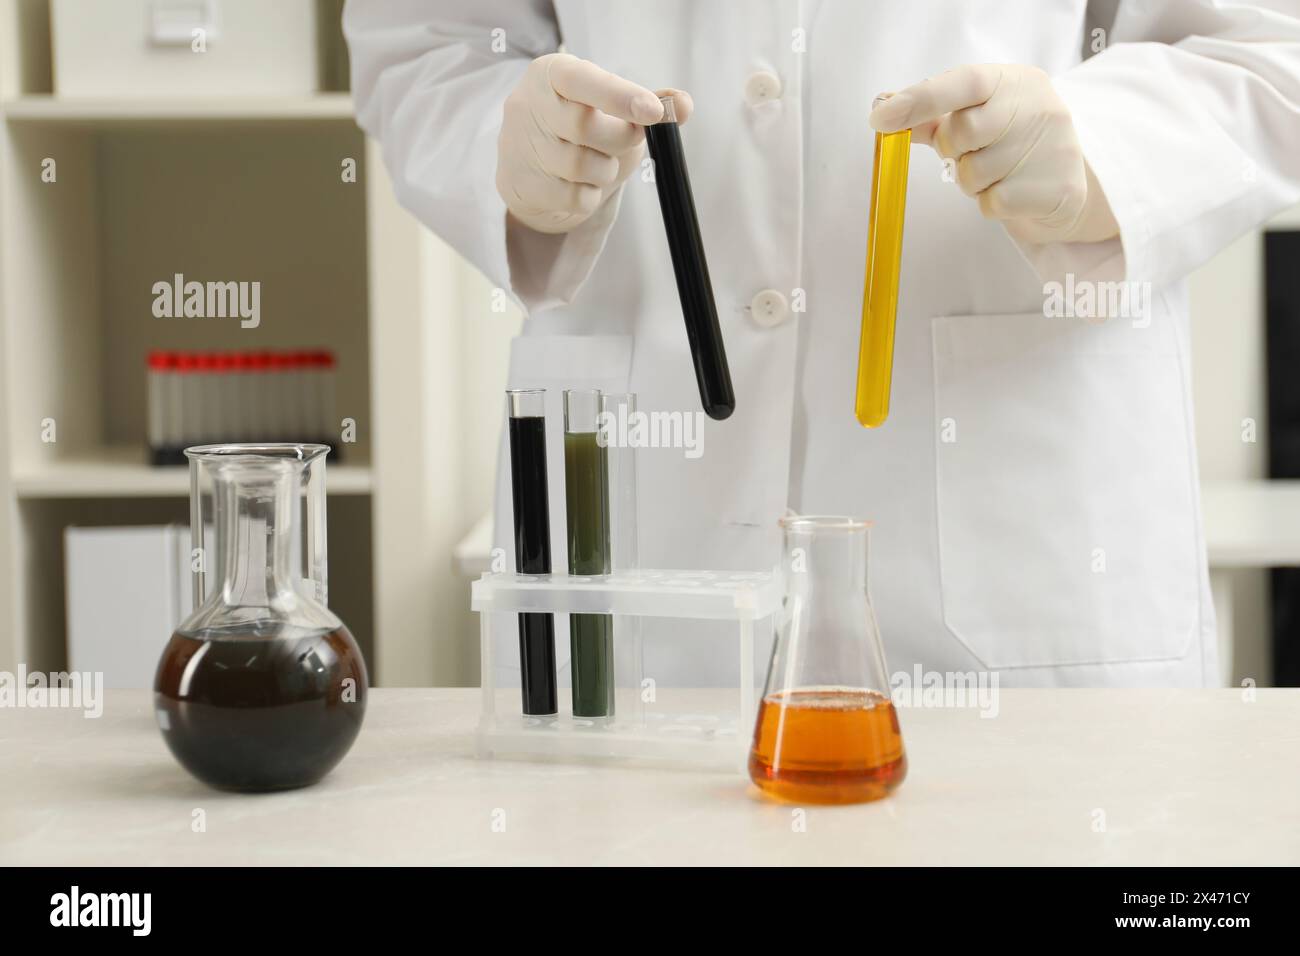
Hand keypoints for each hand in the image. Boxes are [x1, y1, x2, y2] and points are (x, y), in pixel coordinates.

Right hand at [498, 53, 692, 234]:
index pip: (582, 80)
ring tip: (602, 162)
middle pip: (584, 125)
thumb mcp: (611, 107)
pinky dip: (591, 196)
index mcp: (552, 73)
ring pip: (580, 165)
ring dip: (606, 170)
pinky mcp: (525, 183)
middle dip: (621, 138)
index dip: (620, 96)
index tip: (654, 112)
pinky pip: (575, 198)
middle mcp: (529, 104)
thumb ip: (649, 104)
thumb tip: (683, 105)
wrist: (531, 167)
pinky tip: (584, 184)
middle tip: (632, 140)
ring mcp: (521, 145)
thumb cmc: (578, 129)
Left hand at [870, 64, 1117, 244]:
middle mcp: (1038, 107)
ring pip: (972, 174)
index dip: (918, 100)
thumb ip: (930, 115)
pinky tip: (1011, 193)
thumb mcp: (976, 118)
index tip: (880, 118)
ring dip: (971, 182)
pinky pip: (991, 203)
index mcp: (1014, 82)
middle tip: (971, 151)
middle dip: (953, 150)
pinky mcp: (1055, 188)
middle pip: (961, 132)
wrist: (1064, 186)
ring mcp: (1053, 146)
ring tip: (997, 173)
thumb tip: (882, 107)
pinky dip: (990, 204)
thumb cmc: (1009, 145)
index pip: (963, 81)